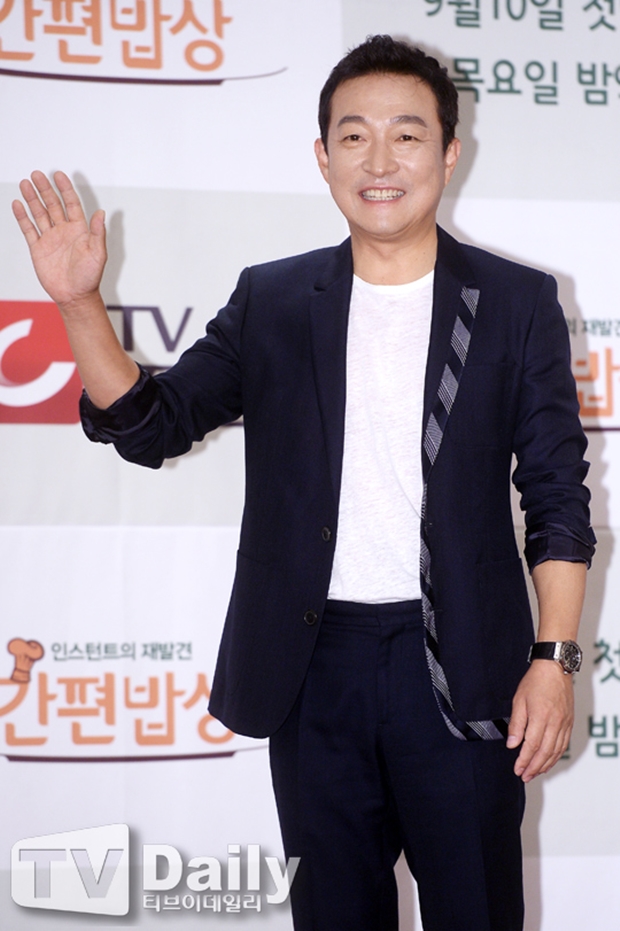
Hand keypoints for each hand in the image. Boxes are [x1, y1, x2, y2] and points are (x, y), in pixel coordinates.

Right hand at [12, 171, 105, 312]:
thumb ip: (98, 233)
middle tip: (37, 174)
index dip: (65, 189)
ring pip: (39, 213)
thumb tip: (101, 213)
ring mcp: (50, 238)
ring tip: (25, 183)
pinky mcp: (38, 249)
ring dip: (32, 199)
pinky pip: (29, 229)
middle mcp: (64, 231)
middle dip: (45, 189)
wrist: (75, 296)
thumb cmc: (90, 277)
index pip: (71, 204)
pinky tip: (17, 204)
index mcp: (79, 230)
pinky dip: (22, 217)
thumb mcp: (98, 254)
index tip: (58, 175)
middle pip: (52, 204)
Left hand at [506, 660, 573, 781]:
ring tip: (534, 773)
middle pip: (545, 752)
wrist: (555, 668)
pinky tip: (548, 761)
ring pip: (556, 751)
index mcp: (541, 716)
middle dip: (534, 767)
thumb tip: (512, 745)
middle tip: (524, 776)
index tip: (517, 769)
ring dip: (545, 765)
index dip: (524, 760)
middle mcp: (555, 722)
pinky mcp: (569, 722)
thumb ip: (516, 724)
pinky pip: (563, 744)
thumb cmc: (535, 681)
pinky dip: (556, 756)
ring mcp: (564, 723)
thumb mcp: (519, 700)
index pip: (532, 745)